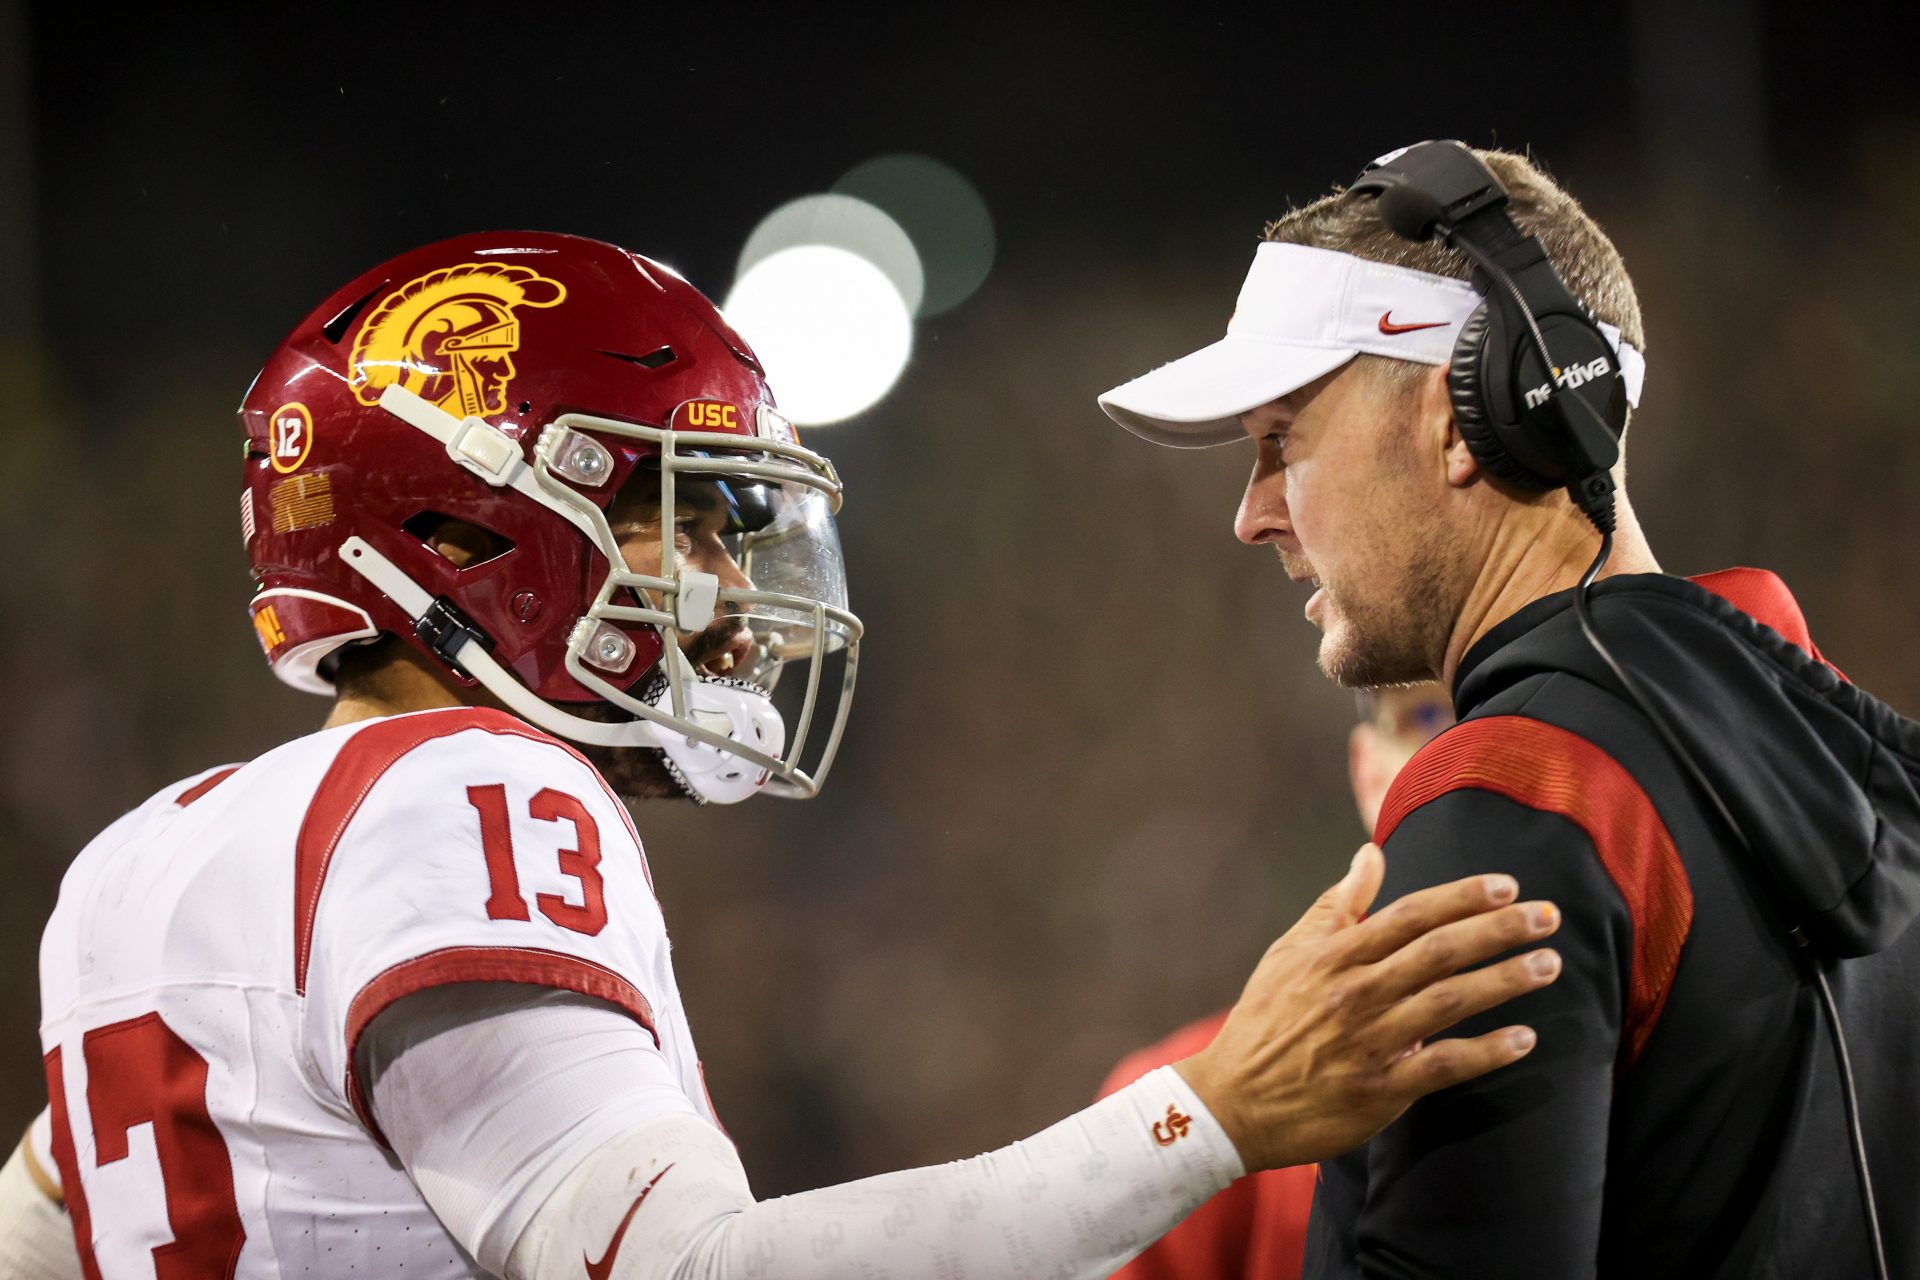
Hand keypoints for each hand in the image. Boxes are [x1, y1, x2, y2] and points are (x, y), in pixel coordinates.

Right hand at [1175, 843, 1560, 1171]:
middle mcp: (1355, 993)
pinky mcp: (1381, 1090)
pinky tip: (1524, 1038)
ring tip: (1548, 964)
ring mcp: (1369, 1042)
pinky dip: (1487, 1052)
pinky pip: (1444, 1066)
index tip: (1506, 884)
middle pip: (1439, 951)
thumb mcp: (1290, 952)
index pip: (1409, 915)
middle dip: (1499, 929)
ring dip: (1504, 980)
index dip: (1461, 897)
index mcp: (1333, 955)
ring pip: (1449, 1002)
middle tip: (1548, 916)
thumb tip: (1372, 853)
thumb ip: (1337, 904)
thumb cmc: (1265, 1020)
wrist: (1233, 1102)